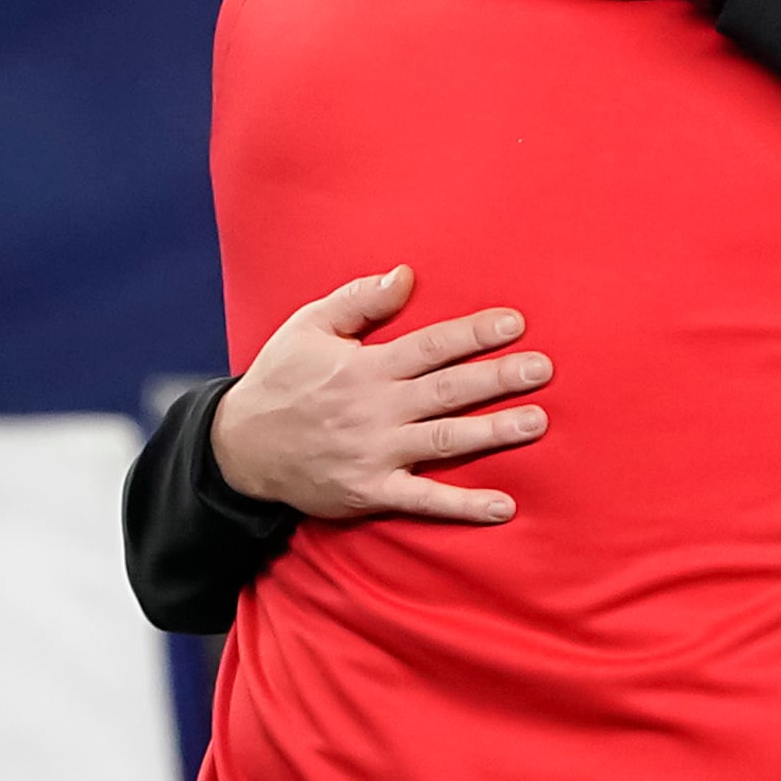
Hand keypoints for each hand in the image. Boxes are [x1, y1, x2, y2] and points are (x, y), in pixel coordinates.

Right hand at [211, 265, 553, 522]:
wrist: (237, 449)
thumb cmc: (281, 380)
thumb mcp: (308, 328)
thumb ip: (358, 300)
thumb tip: (405, 274)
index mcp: (364, 366)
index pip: (430, 345)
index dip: (473, 333)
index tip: (516, 323)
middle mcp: (374, 409)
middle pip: (447, 390)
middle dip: (497, 378)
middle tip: (543, 369)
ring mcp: (374, 452)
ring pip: (444, 440)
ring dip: (493, 432)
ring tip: (537, 422)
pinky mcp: (370, 491)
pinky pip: (423, 500)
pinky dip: (463, 506)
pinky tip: (505, 506)